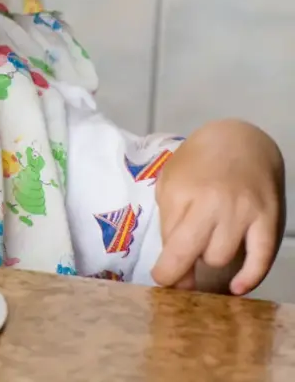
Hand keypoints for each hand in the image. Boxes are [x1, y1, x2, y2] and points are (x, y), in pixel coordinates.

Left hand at [152, 120, 284, 294]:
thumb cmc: (196, 165)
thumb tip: (174, 269)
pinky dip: (250, 277)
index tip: (161, 278)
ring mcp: (244, 211)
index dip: (165, 269)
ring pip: (222, 257)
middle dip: (181, 274)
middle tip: (179, 281)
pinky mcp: (269, 218)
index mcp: (182, 193)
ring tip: (208, 245)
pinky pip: (261, 258)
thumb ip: (170, 223)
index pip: (170, 242)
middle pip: (194, 253)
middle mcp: (213, 203)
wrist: (239, 142)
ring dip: (211, 258)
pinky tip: (236, 287)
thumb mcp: (170, 185)